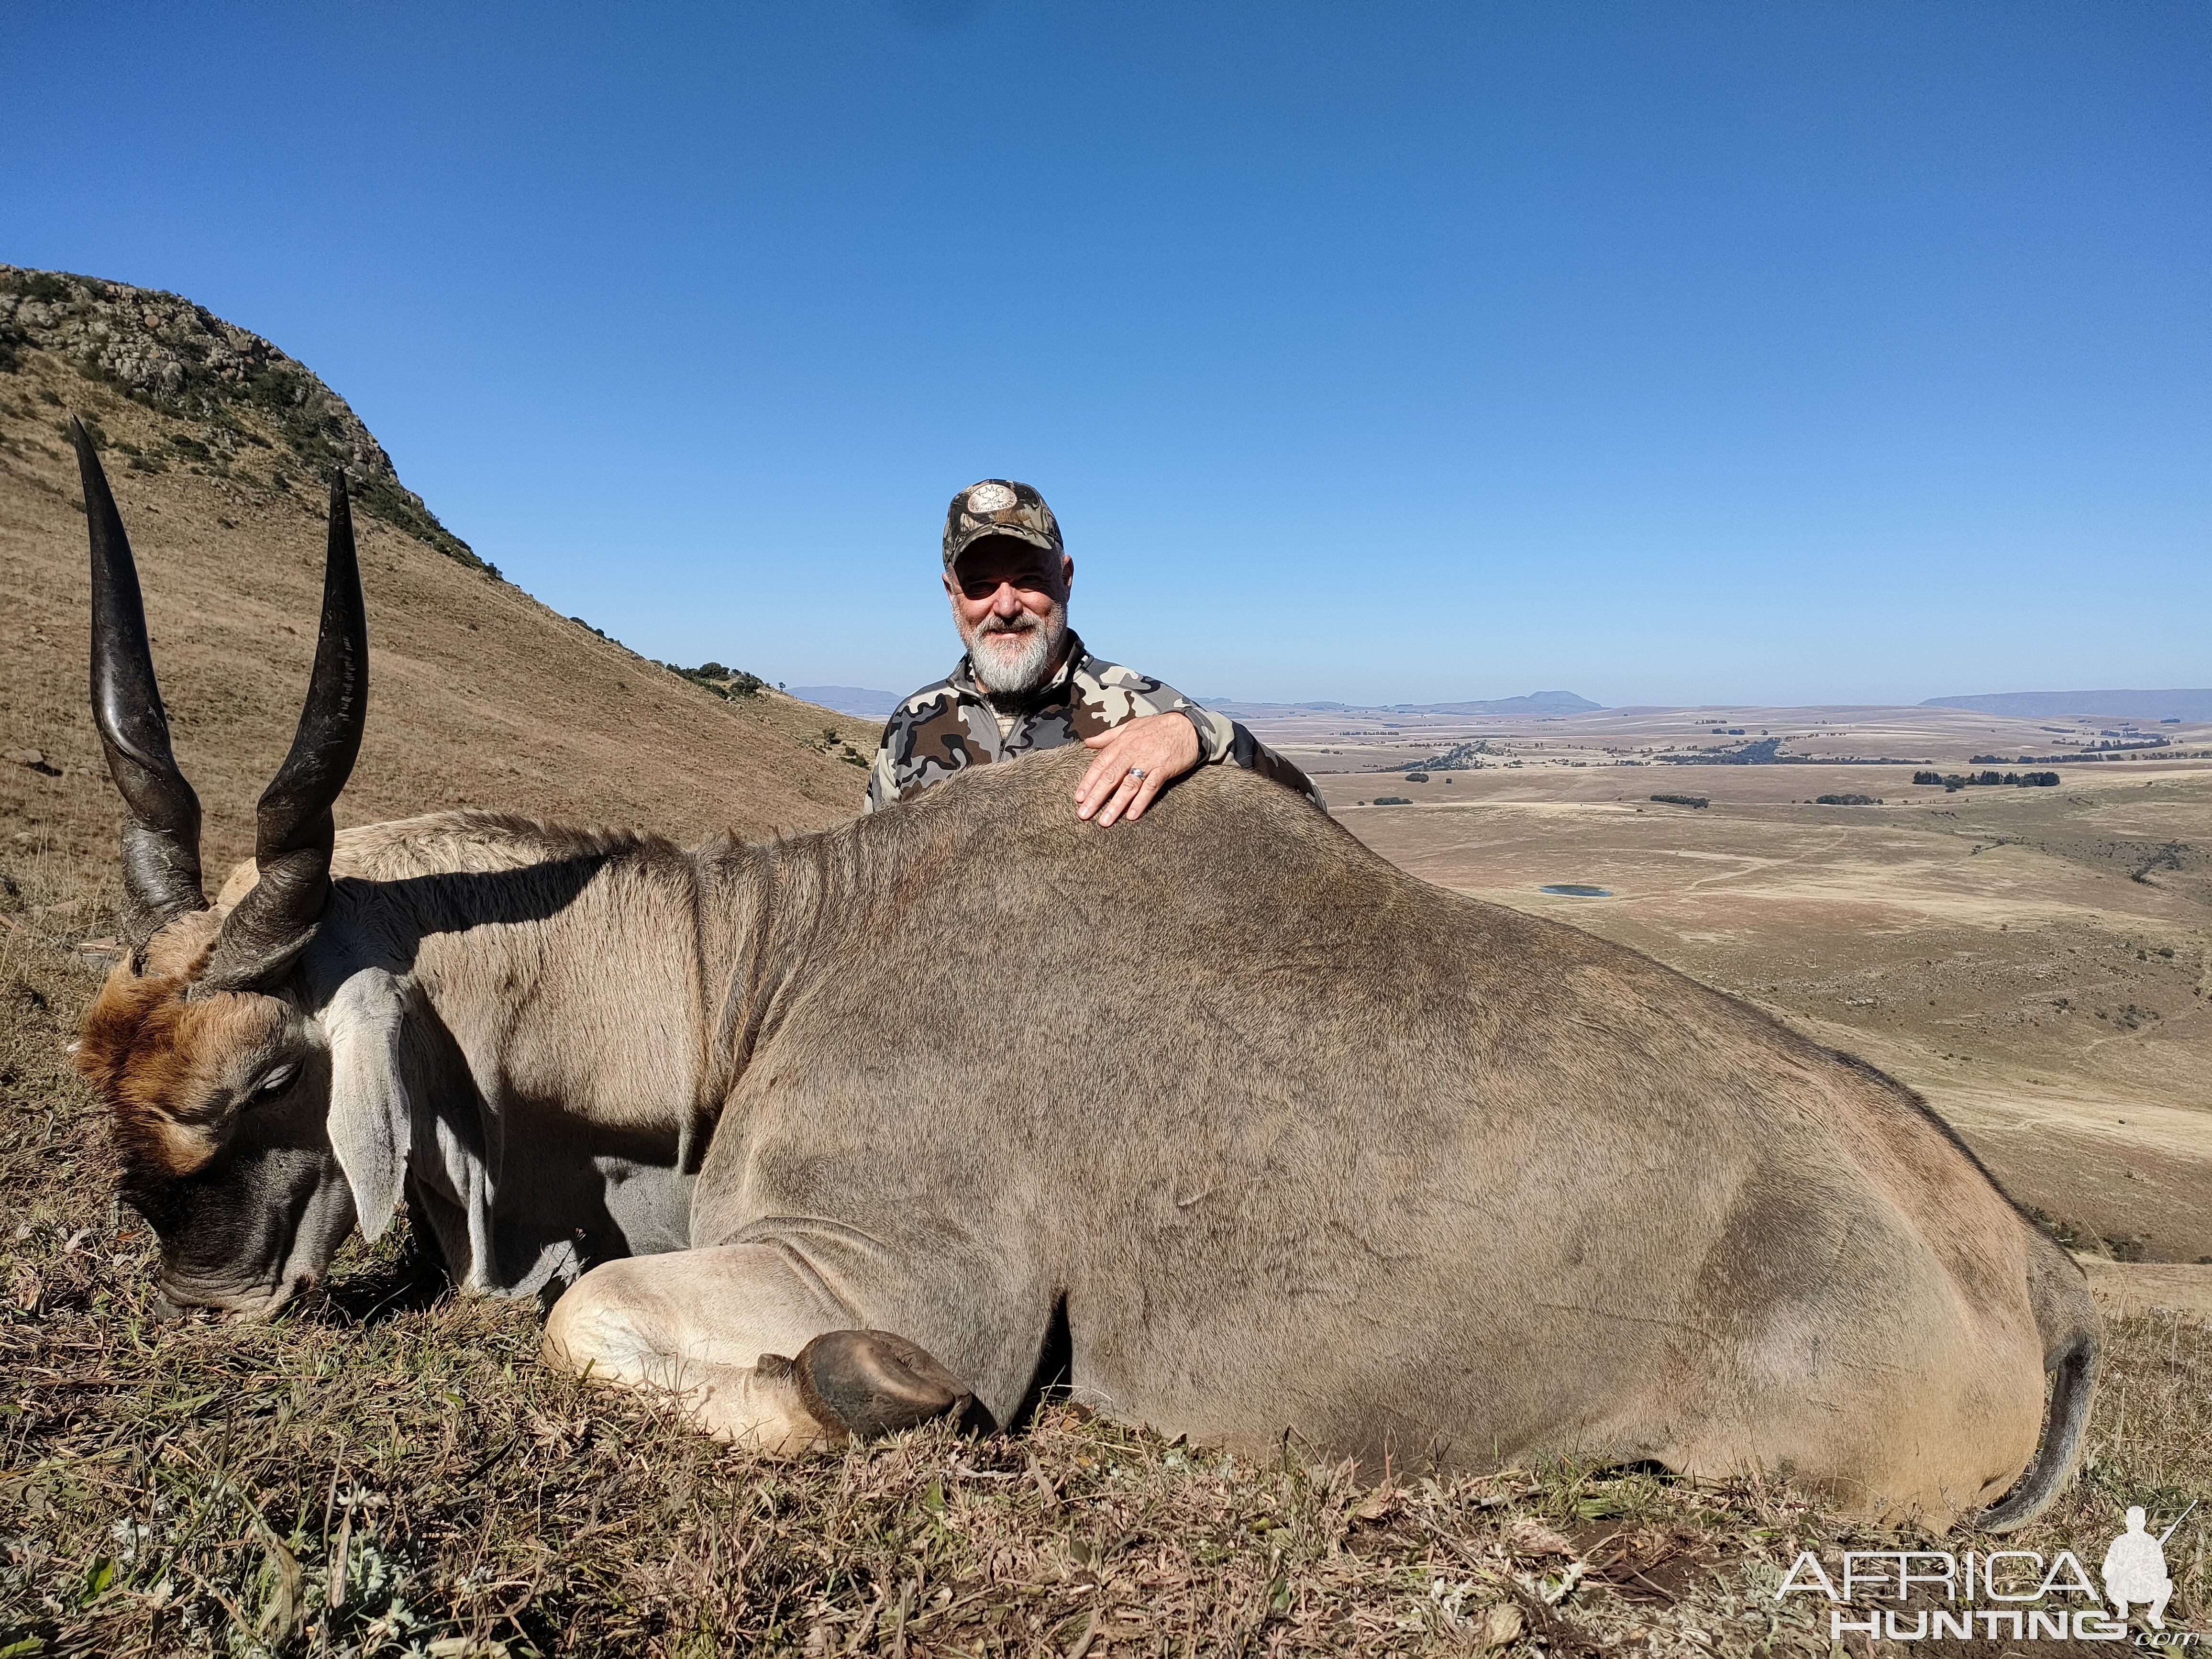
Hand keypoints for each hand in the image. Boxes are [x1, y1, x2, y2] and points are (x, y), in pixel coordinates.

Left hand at [1075, 712, 1200, 825]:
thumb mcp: (1130, 726)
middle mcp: (1132, 753)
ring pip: (1128, 785)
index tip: (1078, 797)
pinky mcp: (1164, 769)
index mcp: (1122, 743)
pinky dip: (1141, 801)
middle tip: (1084, 814)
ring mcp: (1148, 762)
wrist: (1187, 725)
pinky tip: (1132, 815)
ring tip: (1104, 821)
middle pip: (1110, 777)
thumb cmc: (1157, 726)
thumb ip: (1108, 736)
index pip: (1100, 764)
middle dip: (1095, 797)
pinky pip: (1151, 787)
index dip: (1088, 781)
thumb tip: (1088, 742)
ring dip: (1115, 804)